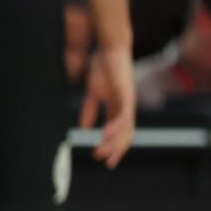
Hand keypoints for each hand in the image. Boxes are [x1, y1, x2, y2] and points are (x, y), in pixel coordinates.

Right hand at [77, 43, 135, 166]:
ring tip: (101, 151)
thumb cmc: (102, 68)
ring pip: (125, 129)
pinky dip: (115, 128)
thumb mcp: (92, 93)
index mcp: (117, 108)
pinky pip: (123, 116)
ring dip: (114, 142)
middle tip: (105, 162)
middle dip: (116, 150)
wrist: (110, 49)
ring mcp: (127, 102)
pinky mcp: (125, 95)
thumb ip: (89, 110)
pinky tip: (104, 135)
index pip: (119, 133)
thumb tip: (84, 128)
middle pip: (126, 135)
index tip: (104, 160)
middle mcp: (125, 108)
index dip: (113, 147)